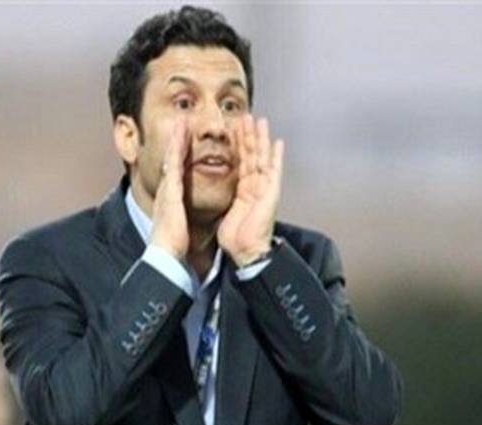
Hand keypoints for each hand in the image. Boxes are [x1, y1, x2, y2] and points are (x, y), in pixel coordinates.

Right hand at [150, 115, 190, 259]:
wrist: (165, 253)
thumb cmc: (174, 244)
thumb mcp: (179, 225)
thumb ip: (182, 217)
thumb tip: (185, 217)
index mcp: (171, 198)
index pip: (177, 172)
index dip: (180, 156)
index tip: (184, 141)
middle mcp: (167, 190)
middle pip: (172, 160)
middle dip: (176, 142)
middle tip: (181, 123)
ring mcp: (167, 188)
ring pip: (172, 157)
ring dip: (176, 138)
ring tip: (180, 121)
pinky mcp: (170, 189)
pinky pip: (173, 162)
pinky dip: (176, 147)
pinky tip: (180, 133)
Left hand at [218, 114, 283, 265]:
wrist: (245, 251)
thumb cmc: (234, 238)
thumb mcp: (221, 212)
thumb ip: (219, 200)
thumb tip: (204, 195)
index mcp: (243, 191)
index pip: (240, 162)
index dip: (236, 146)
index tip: (231, 129)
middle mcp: (255, 187)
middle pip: (252, 155)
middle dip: (248, 135)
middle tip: (244, 116)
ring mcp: (265, 189)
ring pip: (262, 158)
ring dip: (261, 139)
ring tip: (259, 120)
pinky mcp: (272, 193)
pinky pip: (275, 171)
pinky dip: (277, 156)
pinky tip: (278, 141)